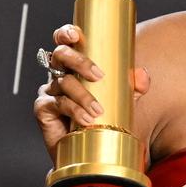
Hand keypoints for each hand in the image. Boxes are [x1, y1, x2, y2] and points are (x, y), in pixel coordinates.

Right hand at [33, 24, 150, 159]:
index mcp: (74, 67)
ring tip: (98, 110)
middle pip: (60, 56)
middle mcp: (59, 75)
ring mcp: (49, 92)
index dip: (66, 34)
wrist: (92, 152)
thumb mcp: (124, 102)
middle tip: (99, 75)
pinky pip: (58, 104)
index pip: (66, 43)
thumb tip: (142, 75)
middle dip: (79, 61)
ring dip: (82, 95)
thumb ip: (134, 88)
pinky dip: (73, 110)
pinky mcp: (43, 110)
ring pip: (63, 83)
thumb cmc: (104, 121)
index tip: (75, 34)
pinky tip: (85, 120)